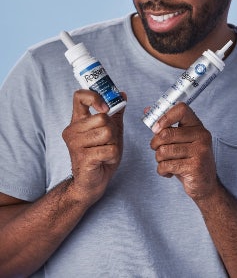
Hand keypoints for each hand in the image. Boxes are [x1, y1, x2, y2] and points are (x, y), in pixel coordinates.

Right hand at [62, 89, 125, 206]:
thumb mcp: (110, 131)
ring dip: (114, 143)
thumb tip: (122, 94)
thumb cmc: (100, 155)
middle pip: (103, 118)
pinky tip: (105, 160)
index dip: (95, 97)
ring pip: (108, 133)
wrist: (91, 183)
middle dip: (113, 131)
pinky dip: (114, 155)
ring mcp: (75, 144)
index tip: (106, 108)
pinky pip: (110, 149)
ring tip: (105, 151)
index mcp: (77, 120)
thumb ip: (115, 113)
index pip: (80, 96)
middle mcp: (72, 130)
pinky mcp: (83, 158)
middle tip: (107, 142)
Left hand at [150, 102, 217, 201]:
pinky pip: (167, 165)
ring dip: (158, 159)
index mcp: (197, 126)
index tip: (156, 128)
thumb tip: (148, 110)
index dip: (164, 117)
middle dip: (155, 143)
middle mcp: (201, 136)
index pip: (181, 109)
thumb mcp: (180, 141)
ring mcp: (200, 151)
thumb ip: (166, 126)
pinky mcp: (195, 167)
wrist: (205, 185)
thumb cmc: (188, 160)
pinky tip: (169, 172)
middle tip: (156, 149)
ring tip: (165, 162)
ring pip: (164, 151)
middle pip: (166, 134)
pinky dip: (162, 170)